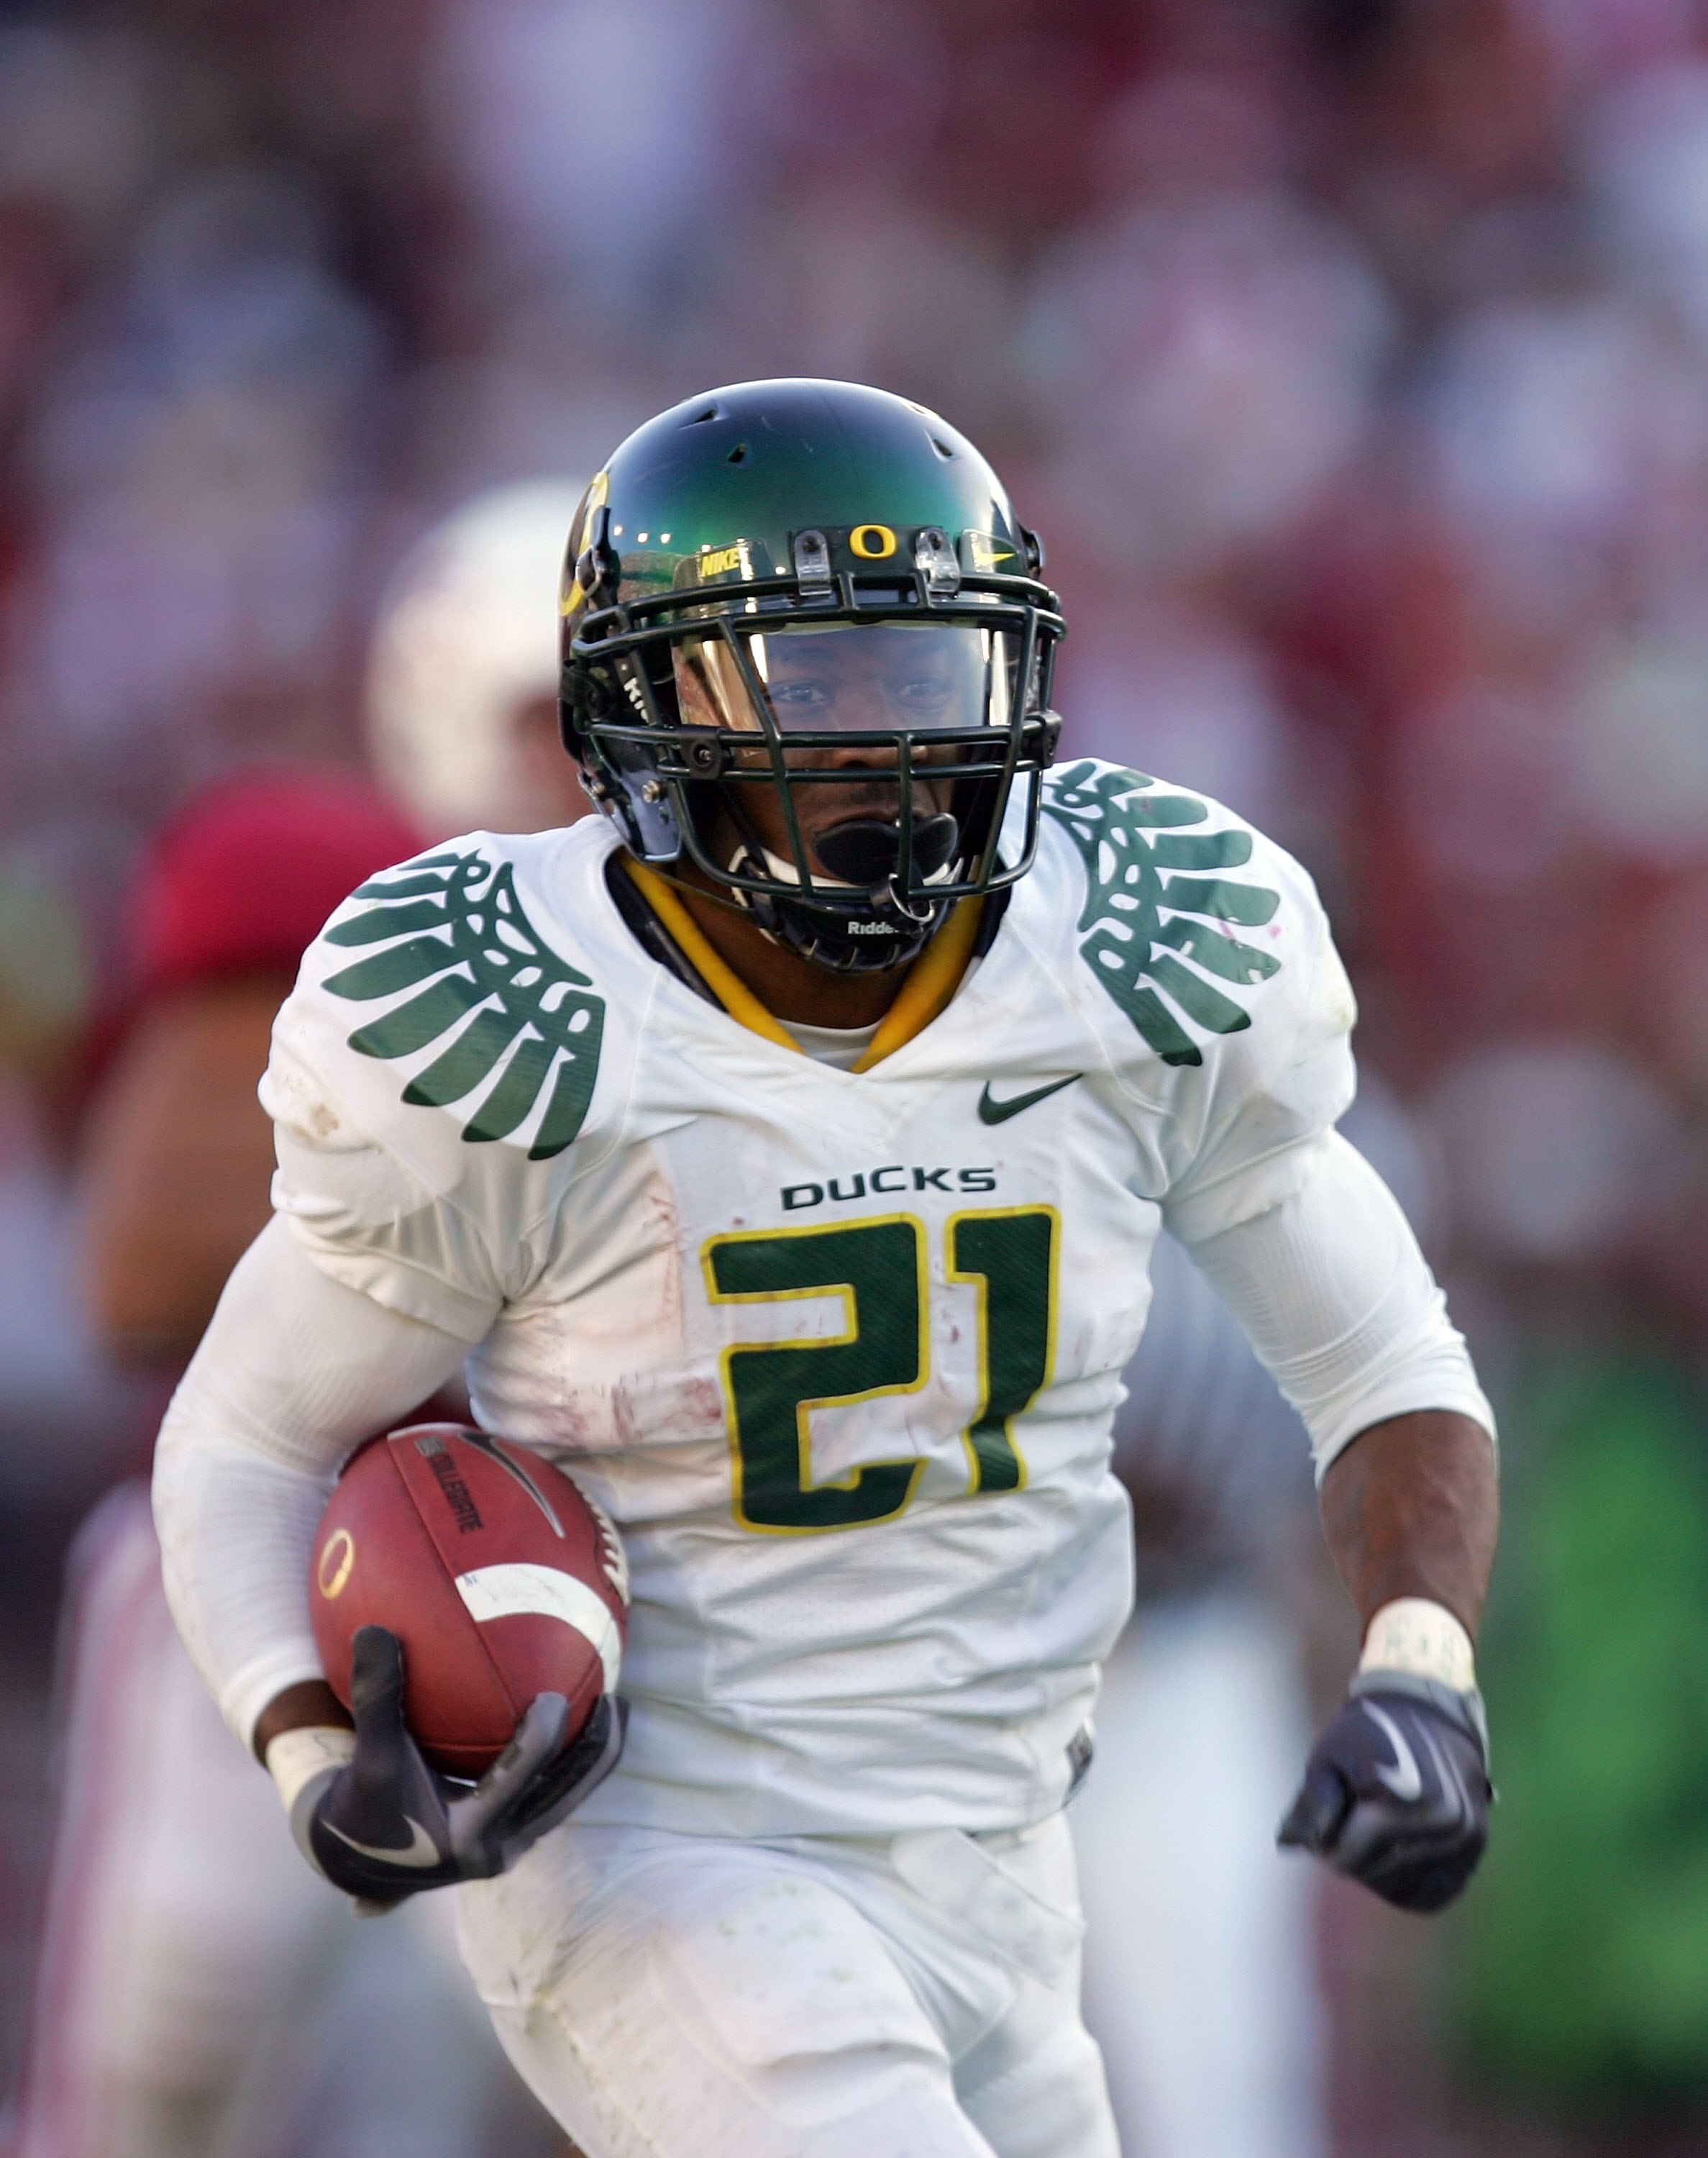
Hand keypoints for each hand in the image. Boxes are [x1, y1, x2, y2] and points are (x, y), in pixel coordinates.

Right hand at [290, 1626, 624, 1906]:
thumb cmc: (364, 1803)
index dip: (541, 1741)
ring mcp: (511, 1847)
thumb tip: (373, 1629)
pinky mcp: (514, 1838)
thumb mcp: (370, 1754)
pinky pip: (555, 1795)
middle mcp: (498, 1848)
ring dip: (593, 1758)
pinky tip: (584, 1719)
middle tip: (617, 1699)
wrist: (358, 1859)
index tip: (557, 1695)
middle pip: (565, 1796)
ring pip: (569, 1799)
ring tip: (618, 1707)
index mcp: (466, 1835)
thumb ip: (377, 1696)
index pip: (516, 1782)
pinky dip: (571, 1762)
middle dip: (595, 1750)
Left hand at [1278, 1675, 1490, 1912]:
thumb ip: (1312, 1802)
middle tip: (1344, 1826)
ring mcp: (1465, 1836)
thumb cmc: (1369, 1732)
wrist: (1428, 1711)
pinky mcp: (1476, 1846)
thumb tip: (1290, 1846)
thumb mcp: (1329, 1755)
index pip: (1348, 1855)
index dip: (1324, 1846)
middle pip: (1374, 1873)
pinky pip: (1433, 1893)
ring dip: (1377, 1870)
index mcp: (1403, 1796)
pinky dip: (1407, 1883)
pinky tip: (1393, 1854)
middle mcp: (1442, 1821)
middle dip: (1349, 1857)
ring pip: (1401, 1888)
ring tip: (1370, 1831)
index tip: (1318, 1829)